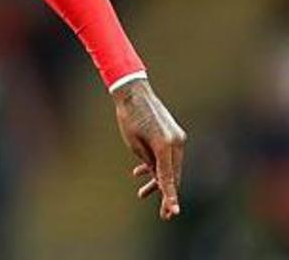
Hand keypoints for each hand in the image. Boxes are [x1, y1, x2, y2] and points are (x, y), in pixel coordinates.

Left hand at [113, 77, 186, 220]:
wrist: (134, 92)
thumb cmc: (129, 117)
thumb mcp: (134, 144)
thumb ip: (148, 162)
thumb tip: (157, 175)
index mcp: (166, 145)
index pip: (169, 177)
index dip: (170, 196)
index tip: (173, 212)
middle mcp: (176, 143)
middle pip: (173, 174)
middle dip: (166, 193)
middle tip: (163, 214)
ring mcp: (177, 138)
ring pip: (170, 166)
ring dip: (158, 180)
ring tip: (142, 194)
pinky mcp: (173, 135)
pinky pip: (167, 155)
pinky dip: (156, 164)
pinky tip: (139, 173)